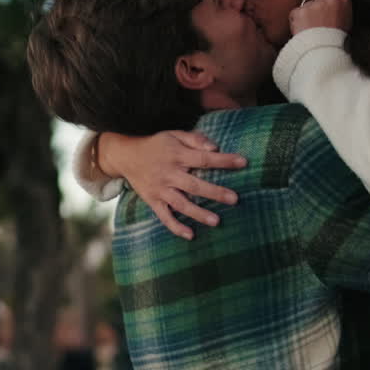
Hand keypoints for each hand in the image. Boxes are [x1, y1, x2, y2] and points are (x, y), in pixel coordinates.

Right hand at [98, 130, 246, 239]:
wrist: (126, 156)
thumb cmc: (156, 145)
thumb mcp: (174, 135)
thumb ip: (194, 139)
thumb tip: (215, 147)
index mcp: (177, 155)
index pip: (204, 158)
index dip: (224, 160)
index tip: (243, 162)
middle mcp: (169, 174)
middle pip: (195, 185)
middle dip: (215, 192)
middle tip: (234, 199)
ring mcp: (160, 189)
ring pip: (181, 204)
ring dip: (199, 213)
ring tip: (216, 221)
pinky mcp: (153, 201)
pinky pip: (165, 217)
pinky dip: (176, 227)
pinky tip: (190, 235)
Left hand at [289, 0, 352, 35]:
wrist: (324, 55)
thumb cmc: (334, 39)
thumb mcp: (345, 18)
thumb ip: (337, 3)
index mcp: (344, 0)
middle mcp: (331, 0)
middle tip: (316, 17)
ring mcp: (315, 6)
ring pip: (304, 2)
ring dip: (304, 13)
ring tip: (311, 28)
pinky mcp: (301, 13)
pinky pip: (295, 13)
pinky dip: (296, 21)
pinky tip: (303, 31)